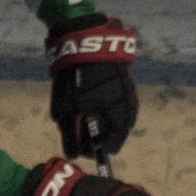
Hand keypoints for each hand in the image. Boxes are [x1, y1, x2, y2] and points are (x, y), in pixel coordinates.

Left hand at [46, 14, 138, 156]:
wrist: (83, 40)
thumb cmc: (71, 78)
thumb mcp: (65, 109)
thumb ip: (69, 134)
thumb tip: (73, 155)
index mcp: (113, 112)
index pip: (113, 143)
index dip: (98, 149)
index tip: (85, 148)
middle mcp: (126, 103)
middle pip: (121, 131)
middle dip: (104, 135)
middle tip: (87, 133)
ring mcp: (130, 90)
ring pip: (125, 117)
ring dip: (110, 122)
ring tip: (92, 118)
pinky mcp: (128, 80)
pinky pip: (126, 103)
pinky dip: (115, 109)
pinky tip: (101, 105)